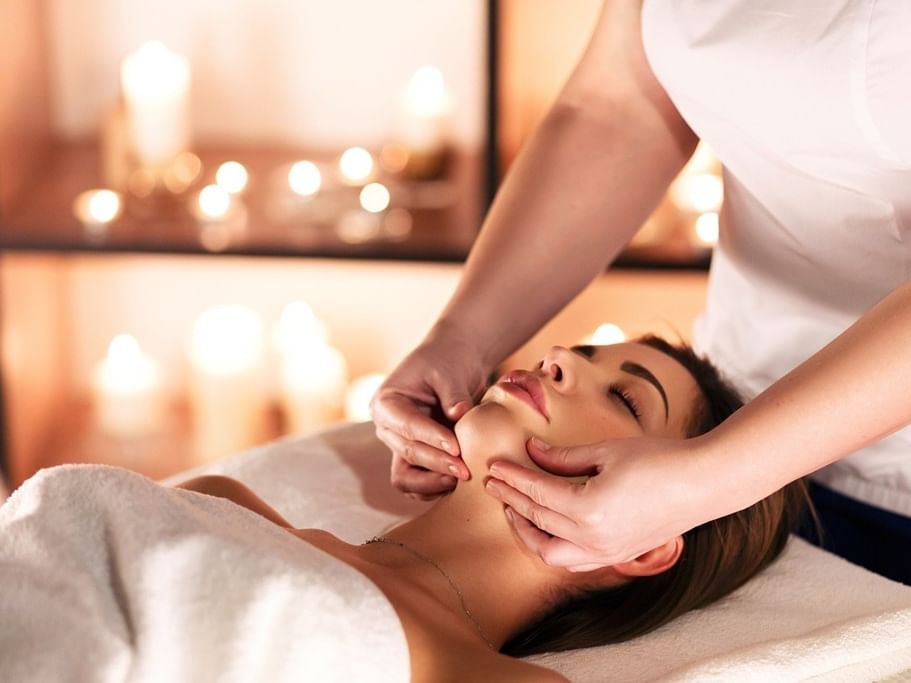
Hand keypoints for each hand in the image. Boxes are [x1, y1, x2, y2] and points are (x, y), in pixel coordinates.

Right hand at [371, 328, 489, 499]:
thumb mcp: (449, 372)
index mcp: (386, 403)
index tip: (456, 447)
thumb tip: (459, 414)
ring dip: (433, 482)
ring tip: (462, 480)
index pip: (407, 425)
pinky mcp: (417, 459)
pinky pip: (419, 483)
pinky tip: (459, 485)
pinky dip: (436, 487)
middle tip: (465, 469)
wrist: (456, 365)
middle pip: (408, 453)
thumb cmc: (448, 362)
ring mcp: (400, 446)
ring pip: (407, 476)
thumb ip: (453, 394)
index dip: (430, 438)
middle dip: (437, 462)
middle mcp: (388, 428)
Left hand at [484, 435, 713, 570]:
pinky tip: (547, 529)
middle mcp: (594, 538)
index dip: (513, 477)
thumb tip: (531, 452)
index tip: (495, 465)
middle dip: (513, 499)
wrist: (704, 484)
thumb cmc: (659, 459)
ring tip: (515, 509)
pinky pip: (574, 561)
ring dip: (528, 531)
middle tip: (496, 482)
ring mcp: (607, 552)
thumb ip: (564, 457)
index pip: (537, 493)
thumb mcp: (607, 451)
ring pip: (551, 553)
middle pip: (538, 520)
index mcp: (589, 508)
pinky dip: (554, 547)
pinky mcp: (618, 555)